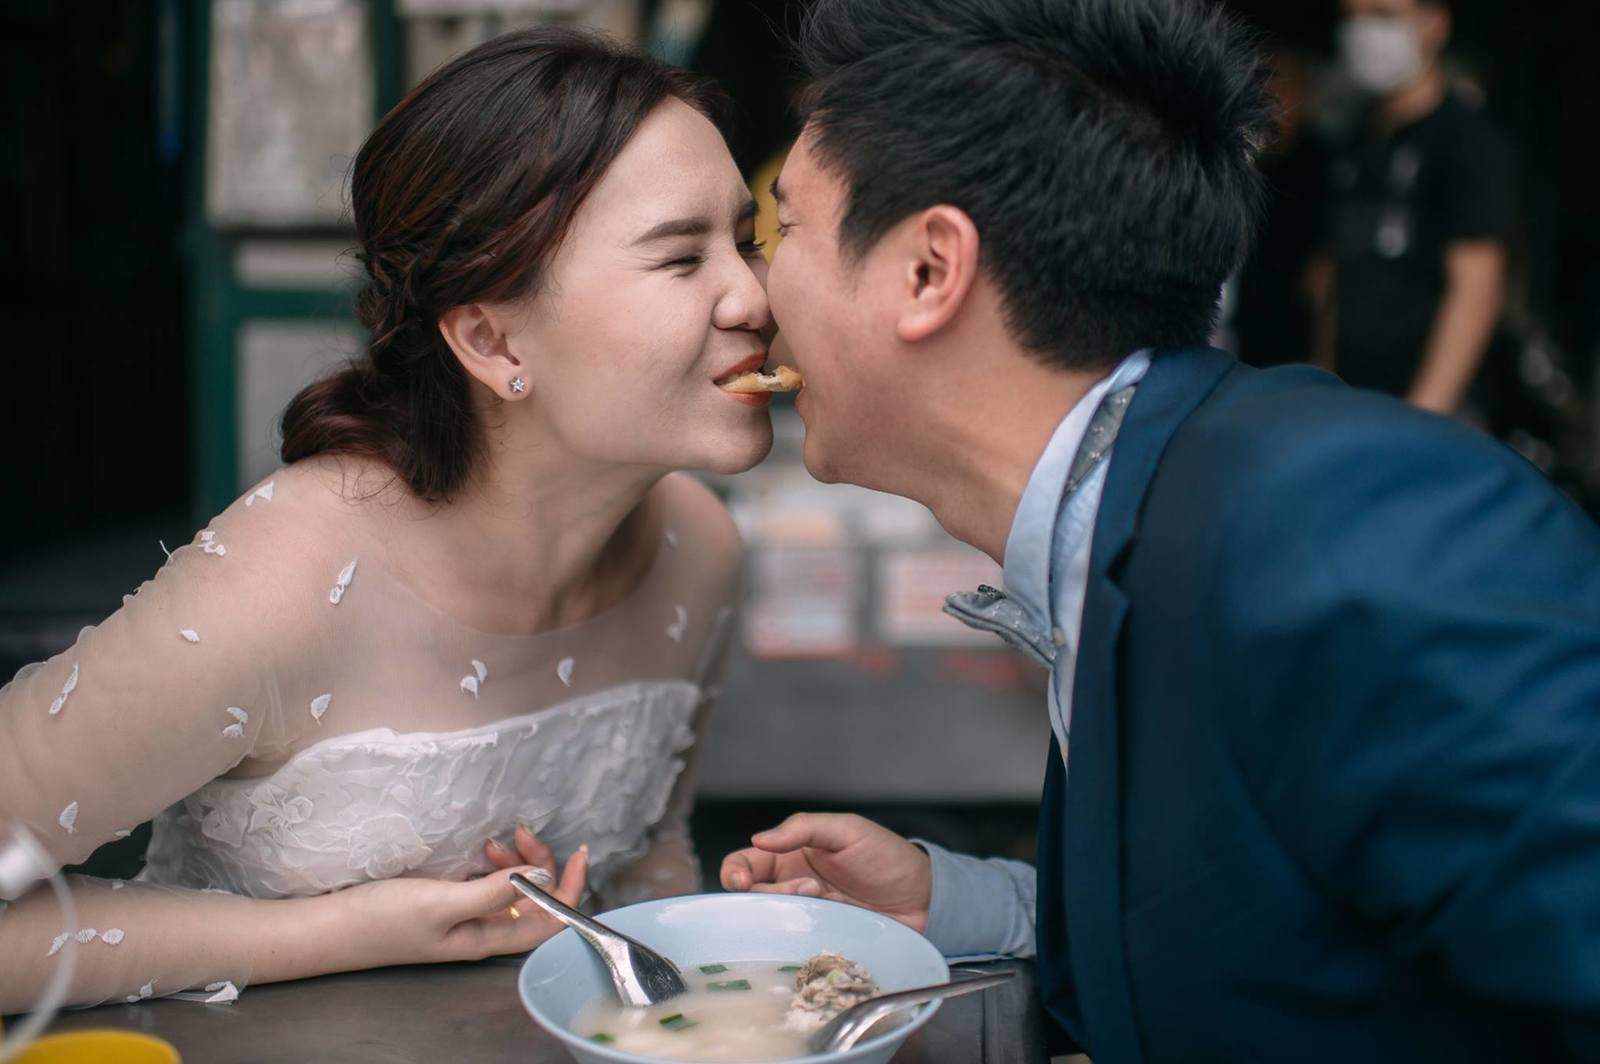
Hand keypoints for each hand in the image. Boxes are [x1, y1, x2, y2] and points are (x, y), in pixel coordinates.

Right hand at [339, 825, 587, 967]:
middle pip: (535, 900)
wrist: (331, 926)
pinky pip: (489, 883)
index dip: (571, 889)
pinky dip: (494, 863)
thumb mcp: (443, 903)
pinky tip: (482, 848)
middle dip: (539, 864)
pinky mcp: (448, 902)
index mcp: (488, 939)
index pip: (551, 921)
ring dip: (516, 861)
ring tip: (497, 839)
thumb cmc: (383, 919)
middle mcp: (484, 931)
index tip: (579, 852)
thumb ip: (494, 892)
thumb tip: (544, 877)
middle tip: (520, 832)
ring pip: (513, 888)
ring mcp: (466, 916)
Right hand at [720, 813, 931, 931]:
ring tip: (824, 898)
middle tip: (808, 888)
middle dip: (770, 893)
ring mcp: (805, 914)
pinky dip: (798, 935)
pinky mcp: (818, 938)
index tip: (741, 881)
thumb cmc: (887, 857)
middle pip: (752, 895)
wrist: (923, 898)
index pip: (745, 862)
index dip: (734, 872)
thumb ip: (804, 828)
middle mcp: (791, 885)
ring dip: (789, 909)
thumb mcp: (848, 830)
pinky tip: (824, 923)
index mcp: (790, 854)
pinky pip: (793, 941)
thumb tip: (760, 839)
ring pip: (770, 919)